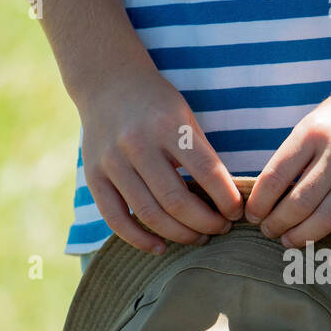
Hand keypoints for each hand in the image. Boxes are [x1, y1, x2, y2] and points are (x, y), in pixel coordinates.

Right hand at [78, 69, 242, 253]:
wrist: (107, 82)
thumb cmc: (157, 105)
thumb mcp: (186, 117)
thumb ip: (203, 155)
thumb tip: (227, 203)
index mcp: (168, 125)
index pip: (207, 171)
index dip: (227, 199)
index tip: (237, 213)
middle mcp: (137, 143)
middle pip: (177, 201)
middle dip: (206, 223)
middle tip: (221, 229)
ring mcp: (112, 161)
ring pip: (149, 214)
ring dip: (180, 235)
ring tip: (199, 238)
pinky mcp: (93, 176)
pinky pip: (116, 219)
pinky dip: (140, 239)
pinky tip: (161, 247)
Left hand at [245, 68, 330, 257]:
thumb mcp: (316, 121)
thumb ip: (296, 154)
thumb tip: (267, 194)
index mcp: (313, 132)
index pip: (274, 177)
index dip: (258, 203)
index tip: (252, 216)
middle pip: (299, 201)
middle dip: (277, 223)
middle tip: (269, 232)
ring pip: (328, 216)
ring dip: (303, 237)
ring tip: (290, 243)